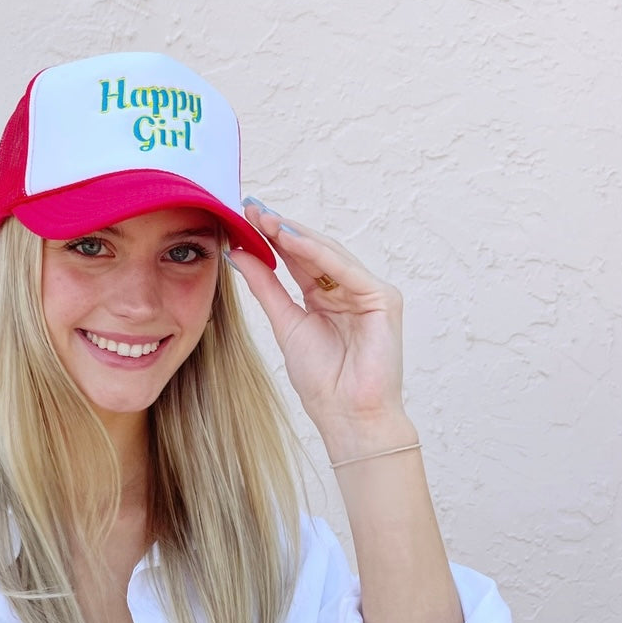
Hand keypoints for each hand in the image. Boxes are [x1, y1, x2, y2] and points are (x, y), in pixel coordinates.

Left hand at [229, 201, 414, 454]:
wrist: (346, 414)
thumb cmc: (322, 379)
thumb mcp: (284, 323)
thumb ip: (265, 286)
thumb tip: (238, 253)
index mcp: (326, 296)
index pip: (298, 258)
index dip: (273, 236)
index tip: (245, 214)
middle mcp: (348, 290)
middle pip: (314, 251)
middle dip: (282, 228)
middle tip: (253, 208)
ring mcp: (368, 293)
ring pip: (330, 254)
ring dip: (297, 235)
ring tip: (266, 219)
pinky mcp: (383, 299)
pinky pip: (347, 270)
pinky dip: (318, 253)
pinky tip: (292, 239)